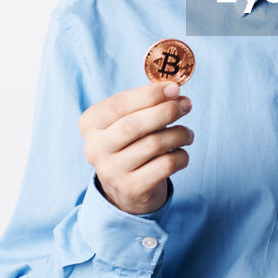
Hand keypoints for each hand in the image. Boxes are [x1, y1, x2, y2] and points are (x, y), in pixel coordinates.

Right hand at [79, 81, 194, 214]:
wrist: (125, 187)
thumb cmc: (131, 142)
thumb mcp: (129, 119)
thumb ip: (146, 102)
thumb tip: (174, 91)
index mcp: (90, 123)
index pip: (119, 104)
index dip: (150, 94)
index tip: (175, 88)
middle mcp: (94, 148)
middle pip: (134, 125)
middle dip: (166, 111)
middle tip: (186, 105)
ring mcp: (111, 171)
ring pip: (153, 145)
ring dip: (179, 134)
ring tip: (187, 133)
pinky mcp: (131, 188)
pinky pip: (165, 165)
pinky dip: (181, 156)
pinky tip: (181, 152)